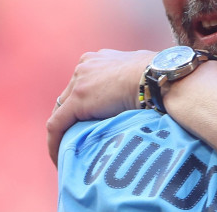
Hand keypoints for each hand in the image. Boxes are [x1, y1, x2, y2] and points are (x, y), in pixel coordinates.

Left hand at [46, 49, 155, 165]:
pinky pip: (57, 125)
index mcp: (100, 59)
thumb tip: (143, 89)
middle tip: (80, 139)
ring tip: (70, 152)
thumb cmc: (160, 76)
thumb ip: (134, 78)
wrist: (159, 76)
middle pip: (69, 98)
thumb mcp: (143, 72)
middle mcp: (85, 66)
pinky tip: (60, 158)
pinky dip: (55, 142)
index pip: (84, 84)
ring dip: (63, 133)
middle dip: (72, 119)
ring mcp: (79, 82)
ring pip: (61, 112)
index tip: (92, 122)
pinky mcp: (77, 101)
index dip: (86, 106)